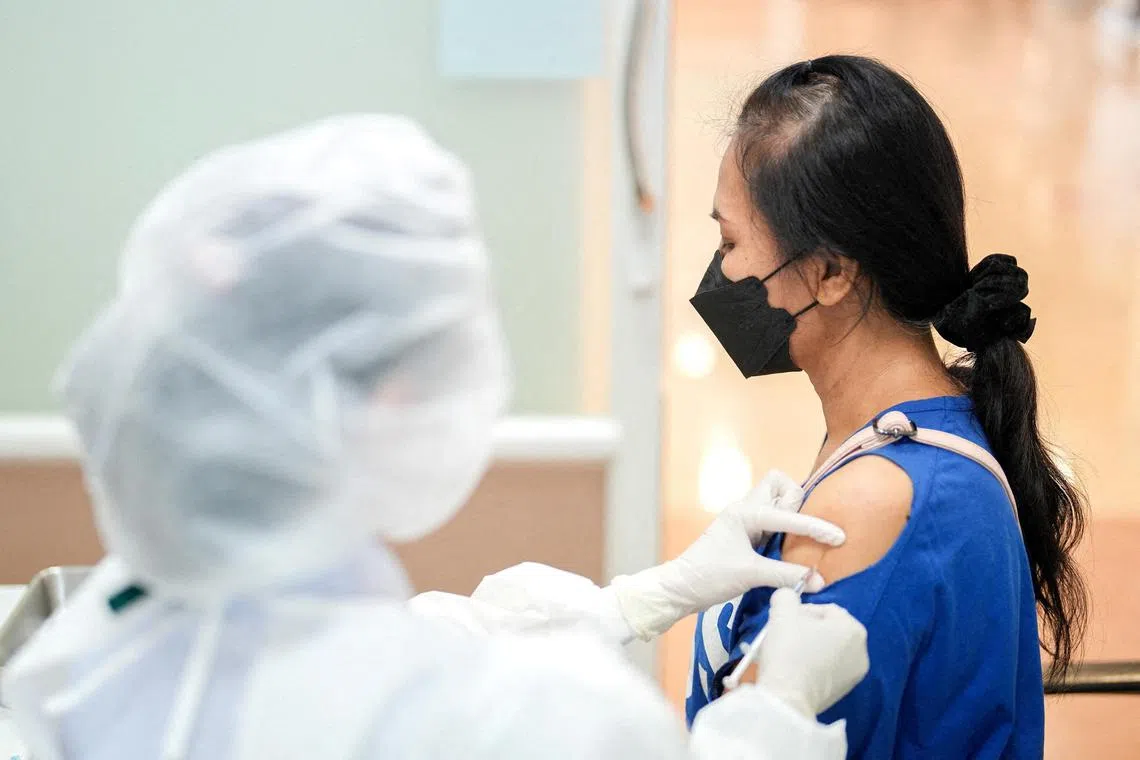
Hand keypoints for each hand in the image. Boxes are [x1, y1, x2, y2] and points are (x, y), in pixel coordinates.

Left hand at [609, 470, 844, 639]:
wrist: (680, 588)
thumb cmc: (708, 576)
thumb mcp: (749, 575)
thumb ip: (786, 575)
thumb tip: (819, 580)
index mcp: (744, 513)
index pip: (788, 514)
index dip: (815, 526)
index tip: (839, 538)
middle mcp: (745, 510)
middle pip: (778, 482)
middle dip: (796, 498)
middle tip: (800, 528)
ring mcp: (744, 521)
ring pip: (775, 499)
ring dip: (790, 512)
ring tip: (796, 539)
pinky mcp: (745, 534)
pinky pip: (772, 519)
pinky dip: (785, 528)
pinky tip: (789, 548)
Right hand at [755, 588, 869, 716]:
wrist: (787, 698)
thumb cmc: (789, 650)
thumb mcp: (782, 611)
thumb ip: (786, 595)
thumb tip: (787, 597)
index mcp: (853, 628)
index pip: (824, 609)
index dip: (800, 611)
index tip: (783, 621)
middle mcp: (862, 650)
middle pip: (828, 629)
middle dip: (805, 628)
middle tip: (784, 634)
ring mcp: (855, 673)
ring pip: (828, 648)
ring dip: (809, 645)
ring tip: (788, 651)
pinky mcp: (844, 690)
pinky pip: (828, 667)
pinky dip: (814, 664)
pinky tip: (795, 667)